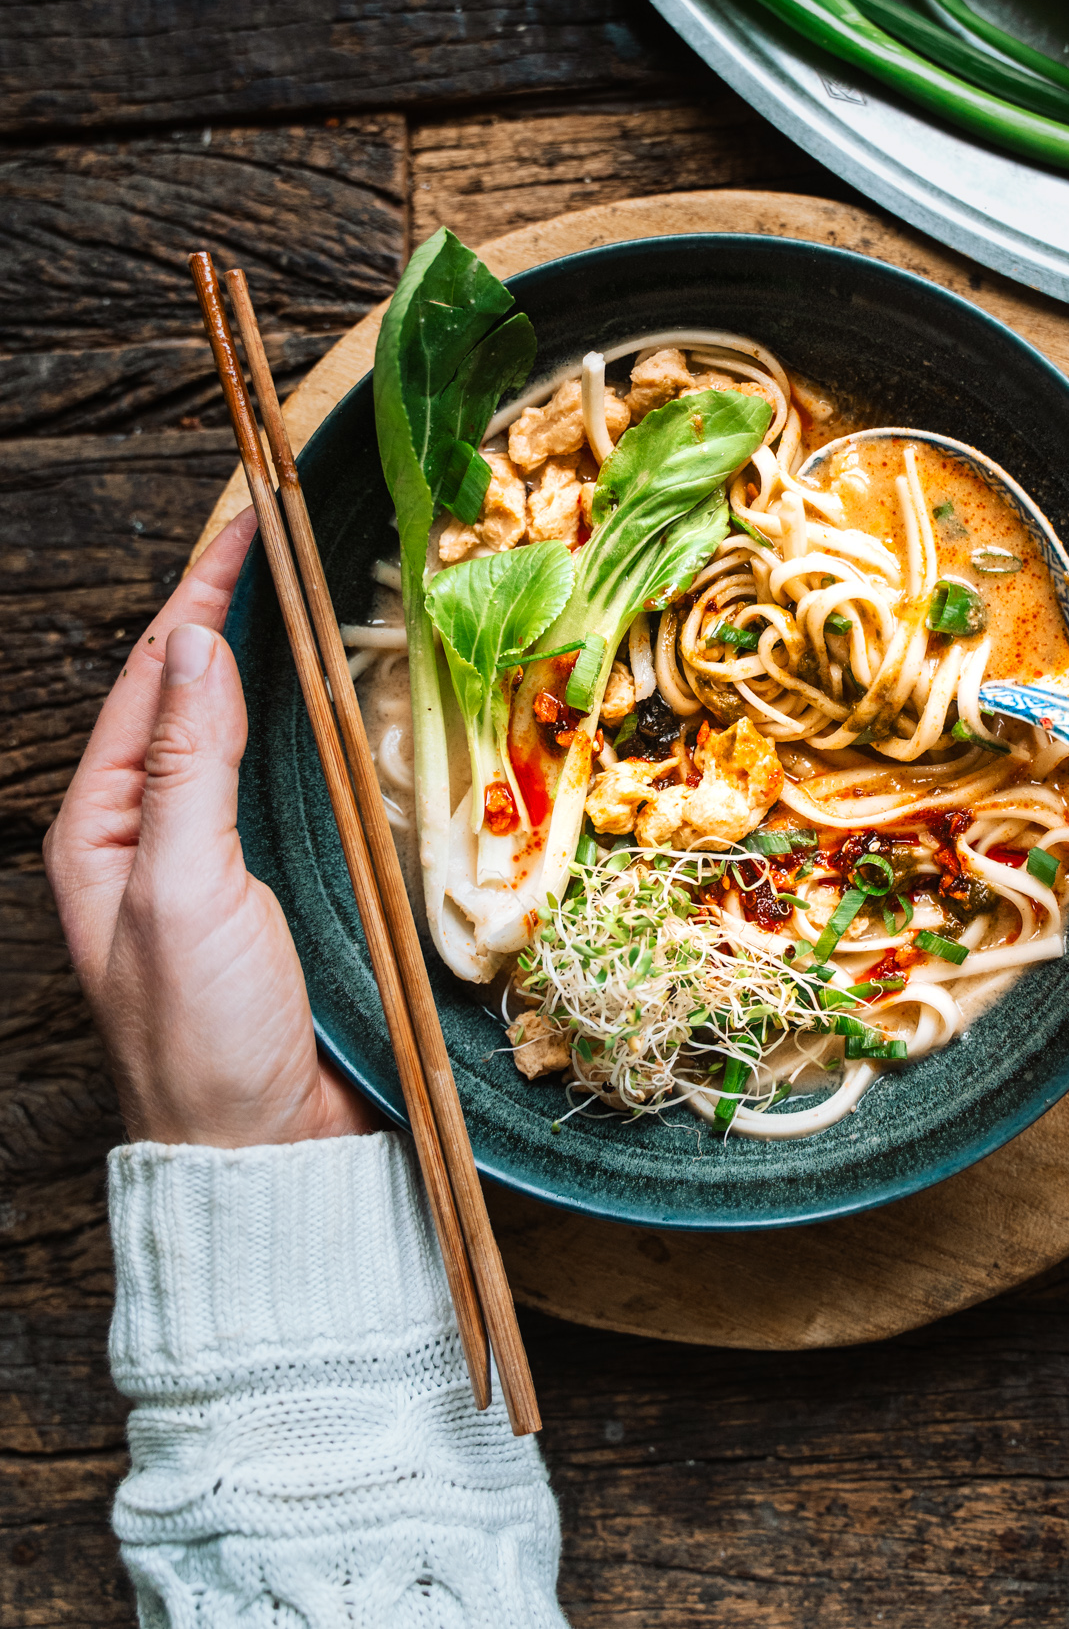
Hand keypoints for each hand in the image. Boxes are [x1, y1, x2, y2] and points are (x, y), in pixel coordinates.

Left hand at [45, 512, 375, 1147]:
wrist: (267, 1156)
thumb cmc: (202, 1035)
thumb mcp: (178, 890)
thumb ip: (188, 764)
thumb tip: (196, 638)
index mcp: (104, 825)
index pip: (154, 676)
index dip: (201, 592)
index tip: (254, 522)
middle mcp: (156, 830)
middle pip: (198, 692)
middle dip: (240, 611)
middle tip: (298, 538)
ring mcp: (221, 858)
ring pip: (253, 732)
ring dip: (286, 663)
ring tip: (327, 596)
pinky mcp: (284, 885)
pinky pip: (301, 785)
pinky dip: (325, 730)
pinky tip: (355, 701)